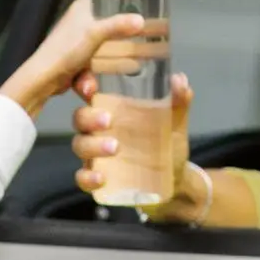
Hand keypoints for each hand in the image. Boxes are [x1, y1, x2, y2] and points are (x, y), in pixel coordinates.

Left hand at [0, 0, 145, 118]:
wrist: (43, 79)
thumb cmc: (64, 50)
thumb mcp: (94, 34)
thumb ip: (117, 26)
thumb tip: (140, 20)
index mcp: (81, 7)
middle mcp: (80, 21)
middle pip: (106, 14)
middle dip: (122, 19)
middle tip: (142, 21)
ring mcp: (79, 40)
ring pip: (104, 41)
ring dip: (115, 54)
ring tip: (133, 58)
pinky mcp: (78, 59)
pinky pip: (96, 62)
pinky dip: (97, 73)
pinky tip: (104, 80)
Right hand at [70, 73, 203, 220]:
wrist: (175, 179)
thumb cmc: (167, 144)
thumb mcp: (174, 122)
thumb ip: (178, 102)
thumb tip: (179, 80)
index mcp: (112, 109)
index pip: (89, 92)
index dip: (83, 85)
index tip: (91, 87)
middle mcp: (98, 130)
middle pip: (80, 119)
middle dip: (89, 118)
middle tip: (108, 120)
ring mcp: (94, 155)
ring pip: (80, 146)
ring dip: (92, 146)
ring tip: (115, 147)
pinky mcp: (96, 177)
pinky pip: (82, 178)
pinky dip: (88, 178)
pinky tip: (101, 178)